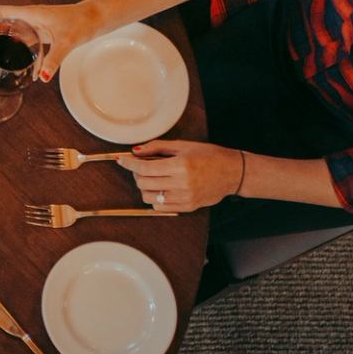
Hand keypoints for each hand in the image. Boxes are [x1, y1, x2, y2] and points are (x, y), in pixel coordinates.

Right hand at [0, 0, 102, 81]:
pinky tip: (18, 67)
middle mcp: (28, 17)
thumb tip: (42, 77)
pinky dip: (14, 50)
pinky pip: (20, 40)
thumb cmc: (82, 22)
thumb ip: (54, 59)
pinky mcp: (40, 32)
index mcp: (29, 14)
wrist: (96, 18)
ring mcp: (33, 24)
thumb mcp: (67, 42)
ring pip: (7, 31)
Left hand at [118, 140, 245, 212]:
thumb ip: (157, 147)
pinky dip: (155, 198)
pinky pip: (160, 207)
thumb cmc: (208, 155)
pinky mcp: (188, 207)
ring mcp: (185, 198)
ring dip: (144, 186)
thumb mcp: (183, 146)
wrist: (232, 172)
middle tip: (141, 166)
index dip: (129, 164)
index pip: (144, 168)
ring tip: (152, 177)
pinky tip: (160, 188)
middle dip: (136, 174)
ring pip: (149, 197)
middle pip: (144, 183)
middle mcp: (182, 184)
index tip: (121, 160)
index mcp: (180, 165)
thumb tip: (135, 151)